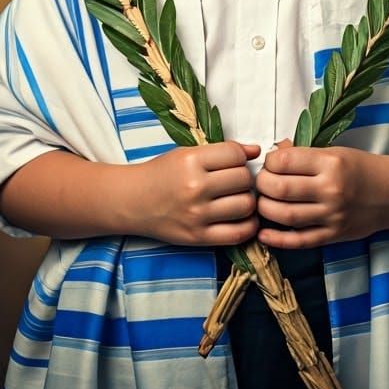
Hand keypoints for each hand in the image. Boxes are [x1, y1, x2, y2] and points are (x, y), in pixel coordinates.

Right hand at [137, 140, 260, 247]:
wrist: (132, 201)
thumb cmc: (162, 173)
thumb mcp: (187, 153)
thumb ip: (221, 151)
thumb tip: (255, 151)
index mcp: (191, 161)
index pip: (235, 155)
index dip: (241, 156)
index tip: (235, 162)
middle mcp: (195, 187)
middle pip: (243, 179)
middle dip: (245, 178)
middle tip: (237, 181)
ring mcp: (197, 214)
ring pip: (246, 205)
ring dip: (248, 200)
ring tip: (239, 198)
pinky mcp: (198, 237)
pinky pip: (238, 233)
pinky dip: (249, 225)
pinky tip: (244, 218)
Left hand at [254, 139, 388, 248]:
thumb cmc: (360, 168)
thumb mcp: (334, 151)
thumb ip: (303, 153)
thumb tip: (273, 152)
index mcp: (330, 163)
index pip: (285, 161)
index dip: (269, 162)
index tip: (270, 163)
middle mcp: (331, 189)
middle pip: (281, 189)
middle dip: (262, 185)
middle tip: (261, 182)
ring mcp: (332, 215)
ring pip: (286, 215)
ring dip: (265, 209)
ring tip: (262, 202)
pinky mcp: (333, 236)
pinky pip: (300, 241)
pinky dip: (278, 240)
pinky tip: (263, 234)